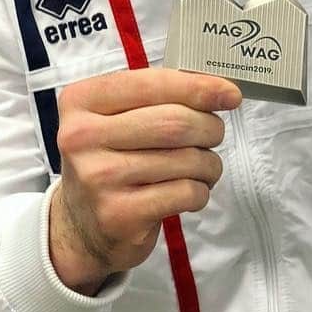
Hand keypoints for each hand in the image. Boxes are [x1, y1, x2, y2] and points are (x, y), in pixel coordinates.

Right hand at [49, 68, 241, 294]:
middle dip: (209, 127)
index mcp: (81, 101)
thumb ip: (157, 98)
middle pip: (173, 122)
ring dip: (209, 163)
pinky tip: (189, 191)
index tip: (230, 94)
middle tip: (214, 135)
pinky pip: (185, 192)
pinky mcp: (119, 214)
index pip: (150, 83)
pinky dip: (200, 191)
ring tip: (202, 168)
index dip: (197, 87)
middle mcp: (82, 137)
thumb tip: (221, 91)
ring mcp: (98, 178)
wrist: (82, 228)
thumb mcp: (114, 119)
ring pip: (185, 159)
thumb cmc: (109, 161)